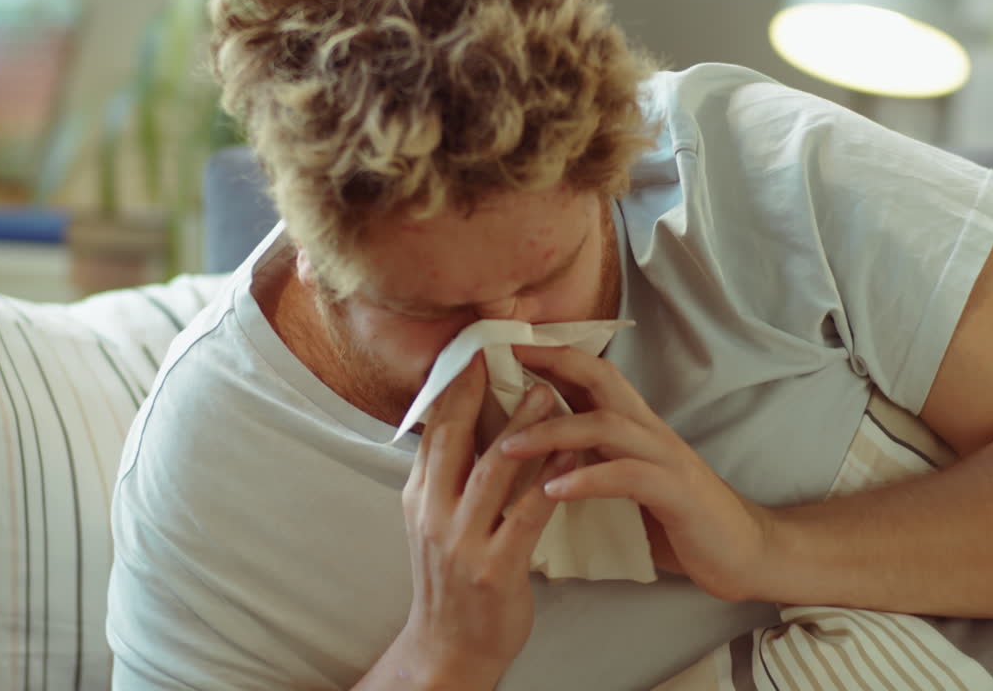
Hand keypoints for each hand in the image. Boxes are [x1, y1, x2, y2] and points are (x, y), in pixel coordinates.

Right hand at [398, 354, 575, 687]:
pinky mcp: (496, 567)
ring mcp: (462, 541)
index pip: (435, 427)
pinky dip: (552, 477)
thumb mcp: (435, 520)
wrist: (449, 649)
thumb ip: (449, 474)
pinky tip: (573, 451)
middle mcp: (433, 513)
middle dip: (475, 386)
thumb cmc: (452, 579)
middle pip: (453, 436)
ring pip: (492, 470)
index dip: (453, 382)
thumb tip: (467, 418)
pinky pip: (528, 512)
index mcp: (419, 496)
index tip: (473, 342)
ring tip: (546, 389)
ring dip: (520, 426)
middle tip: (500, 343)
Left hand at [501, 345, 773, 602]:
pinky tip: (552, 490)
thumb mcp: (627, 482)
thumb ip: (593, 459)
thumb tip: (535, 452)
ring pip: (606, 425)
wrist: (744, 552)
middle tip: (501, 361)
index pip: (591, 374)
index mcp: (636, 426)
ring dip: (553, 431)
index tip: (504, 345)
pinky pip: (627, 476)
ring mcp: (665, 458)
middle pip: (600, 378)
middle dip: (551, 364)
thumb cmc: (678, 520)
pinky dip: (587, 479)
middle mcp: (650, 431)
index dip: (551, 355)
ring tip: (508, 447)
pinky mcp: (677, 492)